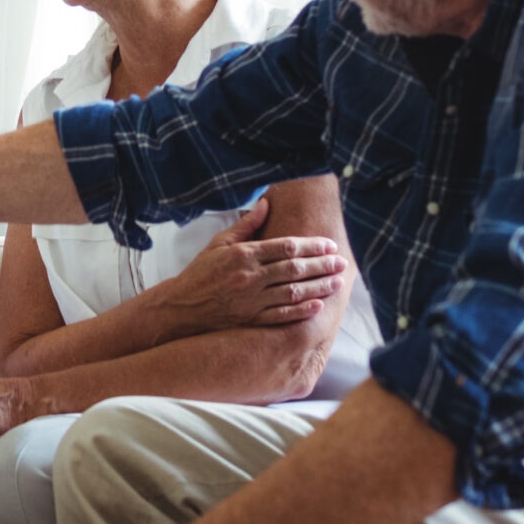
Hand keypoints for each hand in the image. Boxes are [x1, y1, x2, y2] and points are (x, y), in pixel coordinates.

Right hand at [152, 195, 349, 338]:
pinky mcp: (251, 320)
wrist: (182, 307)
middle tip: (342, 262)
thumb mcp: (219, 243)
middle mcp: (249, 277)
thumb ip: (246, 224)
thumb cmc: (201, 273)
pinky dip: (301, 311)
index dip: (311, 245)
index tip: (330, 245)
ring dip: (318, 287)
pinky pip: (281, 316)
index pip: (285, 247)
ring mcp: (251, 301)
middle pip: (294, 269)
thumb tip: (266, 202)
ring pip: (293, 292)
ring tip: (338, 282)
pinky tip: (319, 306)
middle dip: (322, 265)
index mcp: (243, 254)